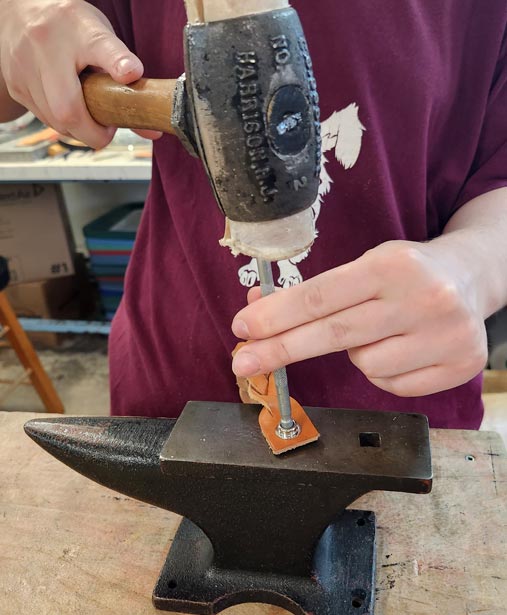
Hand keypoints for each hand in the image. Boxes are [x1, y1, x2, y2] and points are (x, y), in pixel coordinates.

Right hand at [0, 0, 160, 147]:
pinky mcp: (14, 86)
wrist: (23, 8)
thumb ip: (127, 75)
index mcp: (76, 30)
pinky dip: (60, 121)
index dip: (117, 65)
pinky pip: (43, 118)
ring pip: (55, 122)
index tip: (127, 83)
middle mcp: (43, 47)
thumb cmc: (70, 26)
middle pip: (67, 111)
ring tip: (88, 113)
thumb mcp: (102, 38)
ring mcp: (23, 69)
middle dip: (92, 131)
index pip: (100, 48)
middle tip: (106, 127)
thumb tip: (153, 128)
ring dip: (77, 128)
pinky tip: (68, 105)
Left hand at [231, 240, 487, 396]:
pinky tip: (400, 347)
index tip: (243, 329)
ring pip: (364, 363)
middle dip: (281, 349)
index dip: (276, 316)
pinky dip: (382, 370)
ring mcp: (445, 335)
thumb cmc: (405, 272)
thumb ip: (314, 291)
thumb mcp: (363, 265)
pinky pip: (391, 383)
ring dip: (355, 353)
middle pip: (334, 334)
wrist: (471, 278)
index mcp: (393, 265)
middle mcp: (423, 299)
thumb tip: (257, 310)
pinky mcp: (459, 365)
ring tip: (379, 329)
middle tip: (244, 363)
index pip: (321, 295)